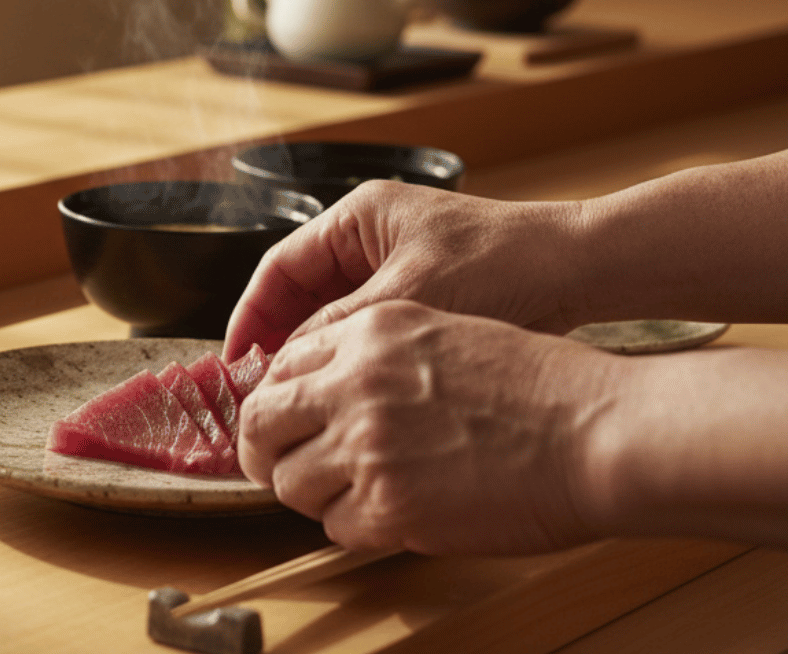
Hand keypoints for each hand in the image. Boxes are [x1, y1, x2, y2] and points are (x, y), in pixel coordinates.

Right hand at [224, 180, 586, 360]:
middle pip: (302, 292)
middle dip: (281, 340)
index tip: (235, 364)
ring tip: (300, 399)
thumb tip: (286, 367)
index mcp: (358, 216)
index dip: (251, 316)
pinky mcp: (426, 293)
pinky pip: (371, 329)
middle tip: (262, 391)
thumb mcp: (410, 298)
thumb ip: (340, 329)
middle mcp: (372, 235)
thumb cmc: (504, 265)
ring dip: (318, 354)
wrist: (584, 269)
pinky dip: (354, 359)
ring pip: (335, 315)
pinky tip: (350, 394)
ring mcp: (399, 263)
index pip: (279, 267)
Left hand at [236, 300, 622, 555]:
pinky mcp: (390, 505)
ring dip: (312, 494)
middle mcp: (356, 383)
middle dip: (262, 451)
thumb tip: (331, 395)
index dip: (275, 402)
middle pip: (261, 423)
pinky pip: (336, 526)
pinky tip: (390, 516)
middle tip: (277, 468)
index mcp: (371, 332)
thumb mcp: (446, 335)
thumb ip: (378, 359)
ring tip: (350, 495)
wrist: (598, 430)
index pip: (282, 367)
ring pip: (289, 482)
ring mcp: (368, 445)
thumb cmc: (545, 388)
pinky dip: (354, 527)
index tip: (279, 423)